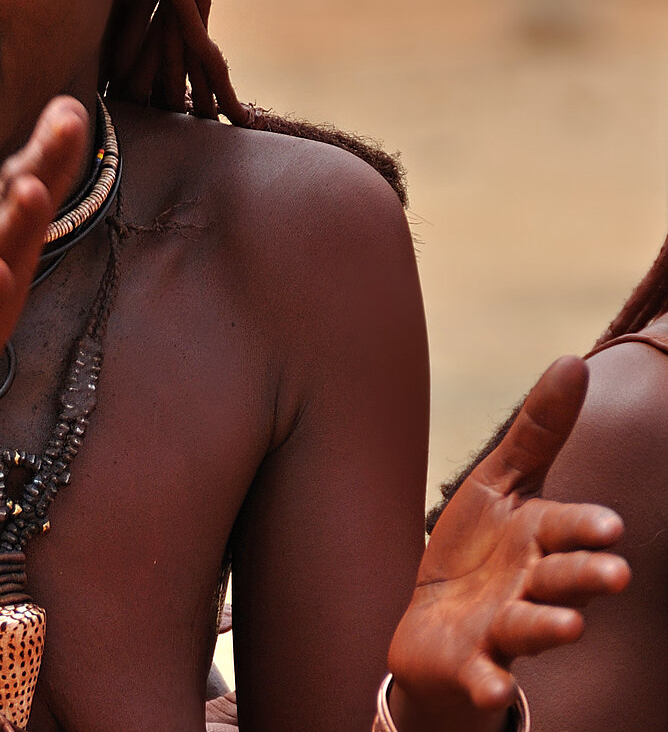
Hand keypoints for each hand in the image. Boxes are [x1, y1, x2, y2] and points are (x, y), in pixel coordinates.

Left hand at [387, 357, 630, 731]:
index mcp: (538, 540)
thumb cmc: (478, 547)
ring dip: (550, 626)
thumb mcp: (502, 482)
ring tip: (569, 626)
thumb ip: (539, 430)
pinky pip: (481, 675)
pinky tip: (491, 688)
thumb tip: (574, 360)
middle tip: (613, 576)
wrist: (434, 623)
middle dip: (587, 578)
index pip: (568, 529)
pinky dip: (487, 684)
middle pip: (562, 579)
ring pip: (530, 627)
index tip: (609, 527)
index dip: (586, 528)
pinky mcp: (470, 662)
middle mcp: (530, 586)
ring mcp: (502, 627)